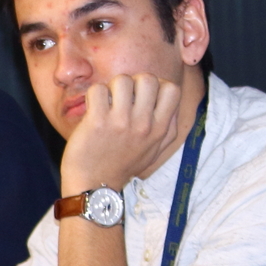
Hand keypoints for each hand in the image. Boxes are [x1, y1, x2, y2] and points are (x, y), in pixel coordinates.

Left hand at [61, 73, 182, 192]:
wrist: (95, 186)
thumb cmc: (123, 164)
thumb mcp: (154, 150)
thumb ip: (168, 127)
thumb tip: (173, 101)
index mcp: (160, 129)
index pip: (172, 89)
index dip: (157, 84)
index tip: (142, 96)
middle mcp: (143, 125)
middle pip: (147, 78)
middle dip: (133, 81)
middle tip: (122, 97)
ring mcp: (121, 123)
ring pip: (122, 80)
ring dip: (111, 87)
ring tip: (106, 102)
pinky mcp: (97, 122)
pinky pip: (97, 90)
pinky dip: (93, 95)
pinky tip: (93, 109)